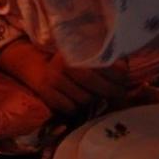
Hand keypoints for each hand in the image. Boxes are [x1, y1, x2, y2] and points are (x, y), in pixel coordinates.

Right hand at [0, 41, 127, 113]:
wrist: (33, 64)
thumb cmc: (64, 58)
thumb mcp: (79, 50)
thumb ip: (100, 55)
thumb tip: (124, 66)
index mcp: (70, 52)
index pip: (99, 64)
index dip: (116, 72)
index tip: (125, 76)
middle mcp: (59, 66)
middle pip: (92, 83)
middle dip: (111, 89)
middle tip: (120, 91)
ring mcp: (52, 82)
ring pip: (84, 98)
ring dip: (95, 98)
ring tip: (100, 94)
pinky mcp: (47, 96)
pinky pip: (71, 108)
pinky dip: (78, 106)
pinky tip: (79, 98)